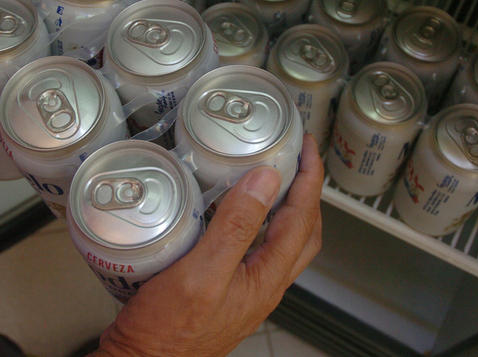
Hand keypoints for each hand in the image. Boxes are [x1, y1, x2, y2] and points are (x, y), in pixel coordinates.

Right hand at [95, 134, 322, 356]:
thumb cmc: (167, 331)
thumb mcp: (202, 273)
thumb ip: (236, 227)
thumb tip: (267, 181)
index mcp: (267, 278)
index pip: (303, 218)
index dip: (310, 178)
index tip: (306, 146)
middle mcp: (263, 284)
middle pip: (302, 231)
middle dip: (306, 190)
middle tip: (296, 158)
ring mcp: (245, 289)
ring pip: (280, 240)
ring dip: (284, 206)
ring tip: (269, 176)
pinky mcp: (224, 289)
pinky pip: (253, 248)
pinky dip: (254, 221)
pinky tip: (229, 211)